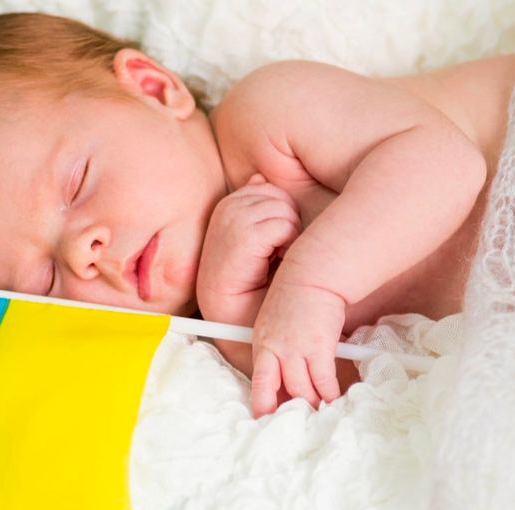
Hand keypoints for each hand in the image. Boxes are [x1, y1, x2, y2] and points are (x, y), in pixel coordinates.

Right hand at [196, 174, 300, 321]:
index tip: (269, 247)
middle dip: (287, 225)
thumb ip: (260, 206)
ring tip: (272, 262)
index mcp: (228, 206)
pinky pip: (285, 225)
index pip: (267, 188)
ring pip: (285, 209)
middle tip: (273, 257)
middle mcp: (225, 209)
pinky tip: (272, 266)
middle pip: (280, 196)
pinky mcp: (240, 235)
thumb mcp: (259, 239)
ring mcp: (230, 219)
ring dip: (289, 238)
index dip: (280, 216)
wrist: (236, 326)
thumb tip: (259, 178)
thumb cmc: (251, 289)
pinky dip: (288, 247)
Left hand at [249, 276, 347, 418]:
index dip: (265, 405)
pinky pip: (323, 382)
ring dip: (314, 403)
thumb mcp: (275, 321)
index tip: (270, 418)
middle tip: (303, 419)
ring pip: (303, 390)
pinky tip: (335, 399)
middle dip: (293, 409)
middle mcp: (274, 350)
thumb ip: (277, 345)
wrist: (314, 274)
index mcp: (261, 343)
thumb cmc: (298, 295)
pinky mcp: (318, 348)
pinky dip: (330, 394)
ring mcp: (296, 350)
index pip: (260, 383)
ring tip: (322, 411)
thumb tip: (289, 369)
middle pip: (282, 392)